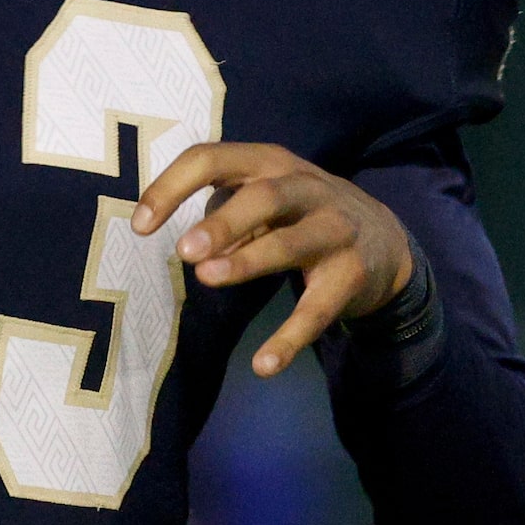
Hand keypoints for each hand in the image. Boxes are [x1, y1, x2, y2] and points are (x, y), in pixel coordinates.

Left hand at [130, 141, 414, 377]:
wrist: (385, 239)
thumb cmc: (298, 213)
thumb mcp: (261, 197)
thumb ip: (222, 211)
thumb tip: (183, 242)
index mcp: (268, 162)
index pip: (213, 159)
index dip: (172, 187)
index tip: (139, 225)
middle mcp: (305, 187)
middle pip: (263, 196)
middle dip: (223, 223)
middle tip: (184, 252)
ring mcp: (334, 229)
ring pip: (291, 243)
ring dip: (248, 261)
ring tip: (206, 279)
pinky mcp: (352, 275)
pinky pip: (318, 309)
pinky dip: (290, 338)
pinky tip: (263, 366)